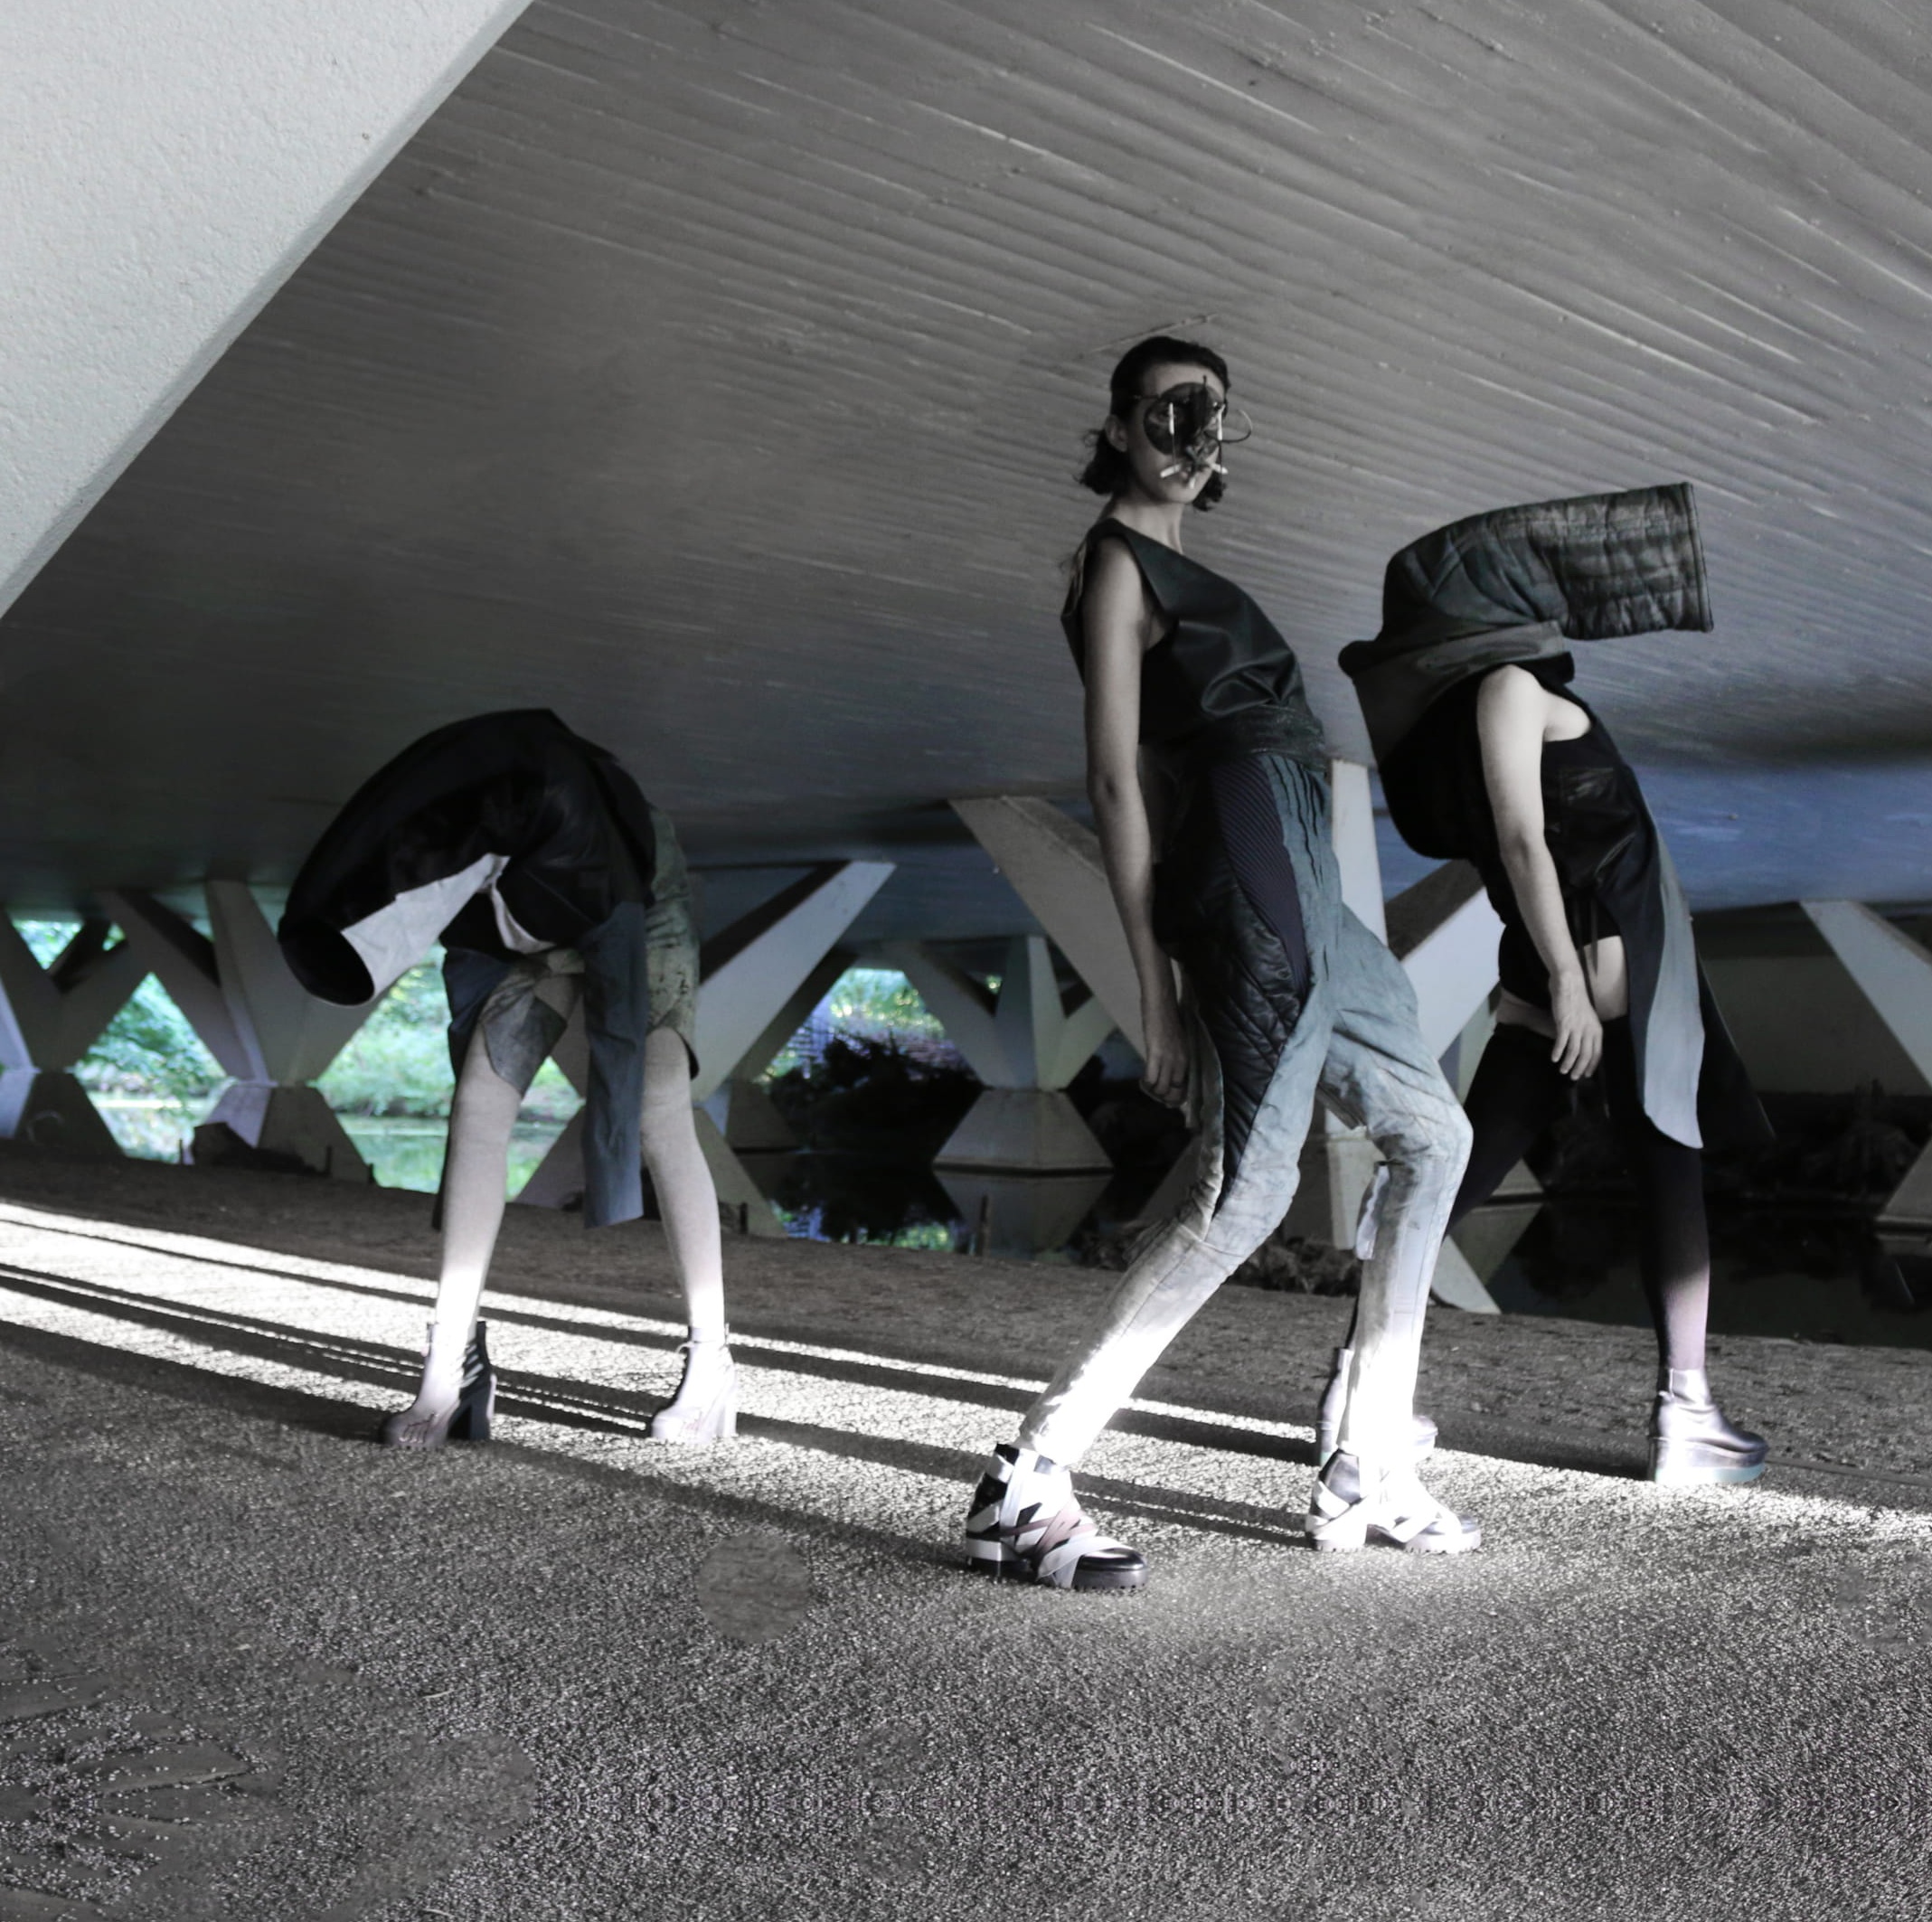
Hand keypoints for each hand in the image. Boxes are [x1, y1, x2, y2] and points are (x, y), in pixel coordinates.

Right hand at [1139, 989, 1189, 1107]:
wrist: (1161, 1003)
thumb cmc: (1168, 1018)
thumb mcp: (1177, 1041)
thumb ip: (1176, 1056)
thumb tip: (1169, 1070)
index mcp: (1188, 1057)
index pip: (1185, 1086)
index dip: (1177, 1098)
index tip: (1169, 1101)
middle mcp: (1181, 1061)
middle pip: (1174, 1091)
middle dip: (1164, 1099)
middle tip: (1156, 1097)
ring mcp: (1169, 1058)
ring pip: (1162, 1088)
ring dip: (1153, 1092)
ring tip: (1148, 1088)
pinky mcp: (1155, 1053)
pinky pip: (1151, 1077)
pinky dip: (1146, 1084)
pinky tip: (1142, 1081)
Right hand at [1549, 971, 1602, 1079]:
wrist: (1569, 984)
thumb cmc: (1576, 1000)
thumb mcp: (1586, 1018)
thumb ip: (1585, 1031)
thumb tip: (1581, 1045)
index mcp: (1597, 1029)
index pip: (1597, 1053)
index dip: (1591, 1065)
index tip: (1586, 1075)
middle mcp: (1589, 1030)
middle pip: (1586, 1055)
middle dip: (1579, 1068)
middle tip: (1573, 1077)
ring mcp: (1577, 1027)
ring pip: (1574, 1051)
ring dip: (1568, 1063)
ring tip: (1562, 1070)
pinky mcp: (1565, 1024)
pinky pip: (1562, 1043)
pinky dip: (1558, 1052)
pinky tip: (1554, 1058)